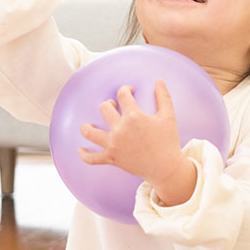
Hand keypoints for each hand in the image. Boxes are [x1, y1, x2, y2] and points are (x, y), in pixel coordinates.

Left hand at [79, 81, 196, 204]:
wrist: (165, 168)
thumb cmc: (168, 141)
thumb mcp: (169, 117)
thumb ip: (163, 97)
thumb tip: (159, 80)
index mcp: (134, 117)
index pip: (122, 95)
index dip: (125, 89)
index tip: (129, 91)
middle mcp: (120, 129)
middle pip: (104, 108)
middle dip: (109, 104)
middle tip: (115, 108)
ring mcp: (114, 145)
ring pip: (90, 132)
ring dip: (87, 126)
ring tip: (90, 125)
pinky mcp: (112, 158)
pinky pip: (91, 158)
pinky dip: (84, 154)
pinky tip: (81, 149)